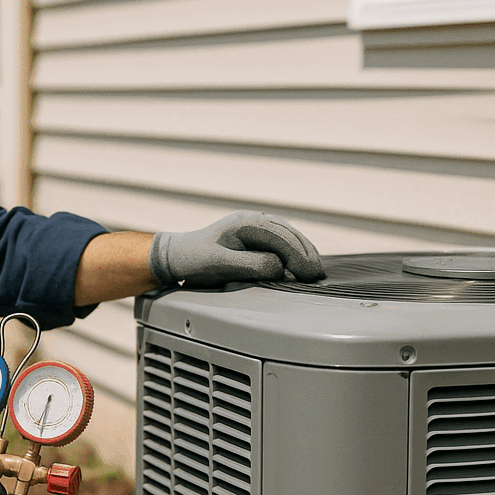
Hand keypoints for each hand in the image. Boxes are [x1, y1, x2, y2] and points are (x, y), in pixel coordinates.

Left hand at [149, 211, 324, 286]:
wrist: (177, 255)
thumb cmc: (195, 260)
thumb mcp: (219, 265)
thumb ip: (250, 265)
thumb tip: (279, 267)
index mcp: (245, 223)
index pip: (280, 237)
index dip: (298, 255)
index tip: (309, 274)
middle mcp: (252, 219)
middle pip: (288, 233)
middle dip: (305, 253)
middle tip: (317, 275)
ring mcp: (254, 226)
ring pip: (287, 235)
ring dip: (303, 251)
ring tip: (315, 270)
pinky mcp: (254, 236)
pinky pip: (280, 240)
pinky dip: (294, 250)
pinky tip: (302, 262)